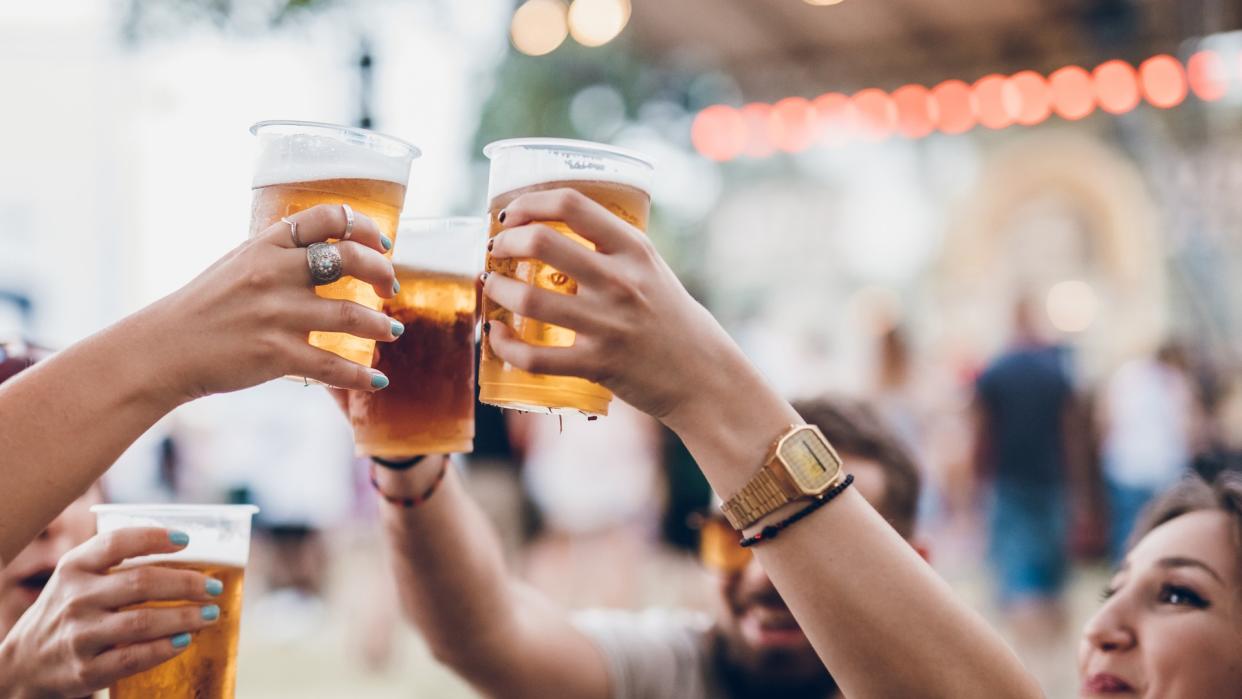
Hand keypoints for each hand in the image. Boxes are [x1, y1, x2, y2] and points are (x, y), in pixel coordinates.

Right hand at [0, 528, 222, 698]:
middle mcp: (76, 598)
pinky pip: (134, 657)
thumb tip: (186, 548)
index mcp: (75, 567)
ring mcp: (80, 635)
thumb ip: (115, 563)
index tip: (186, 540)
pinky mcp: (86, 670)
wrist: (22, 664)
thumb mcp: (77, 579)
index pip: (117, 543)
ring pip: (143, 621)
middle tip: (214, 587)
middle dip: (186, 584)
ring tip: (210, 613)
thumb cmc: (68, 611)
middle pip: (142, 583)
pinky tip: (185, 641)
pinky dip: (165, 648)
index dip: (154, 538)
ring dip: (185, 617)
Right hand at [142, 203, 401, 402]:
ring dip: (381, 325)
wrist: (164, 349)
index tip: (383, 245)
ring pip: (351, 315)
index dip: (366, 228)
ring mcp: (277, 314)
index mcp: (266, 244)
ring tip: (392, 331)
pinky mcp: (276, 354)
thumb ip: (280, 254)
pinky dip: (362, 375)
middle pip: (350, 258)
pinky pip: (333, 365)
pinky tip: (377, 380)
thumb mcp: (239, 263)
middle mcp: (274, 273)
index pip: (328, 217)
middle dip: (382, 273)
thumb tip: (328, 251)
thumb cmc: (205, 306)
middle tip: (390, 288)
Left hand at [482, 189, 741, 421]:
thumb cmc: (671, 319)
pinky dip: (505, 345)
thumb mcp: (651, 269)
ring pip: (529, 298)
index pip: (572, 205)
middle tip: (496, 251)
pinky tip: (497, 336)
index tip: (511, 214)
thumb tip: (553, 230)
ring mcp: (608, 324)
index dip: (530, 202)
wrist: (703, 376)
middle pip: (541, 243)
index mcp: (634, 249)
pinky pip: (535, 357)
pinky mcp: (597, 365)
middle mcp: (620, 281)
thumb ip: (612, 249)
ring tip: (493, 288)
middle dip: (504, 243)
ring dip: (497, 290)